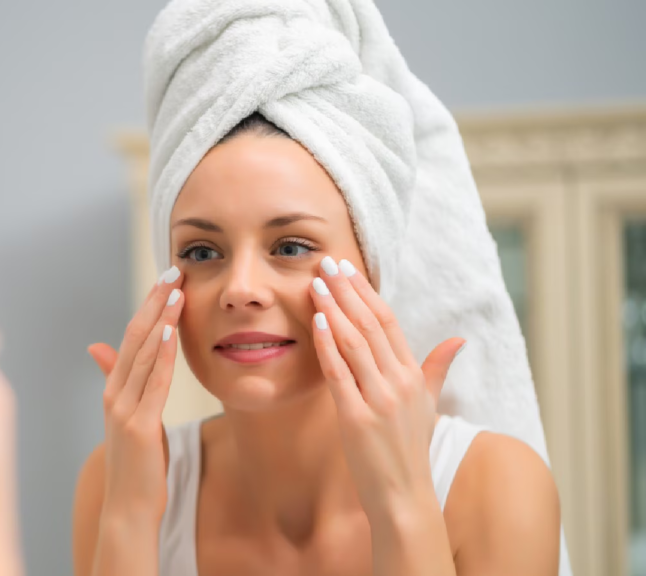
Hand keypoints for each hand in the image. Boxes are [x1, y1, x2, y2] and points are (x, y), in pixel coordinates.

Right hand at [87, 266, 184, 526]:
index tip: (166, 279)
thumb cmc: (134, 467)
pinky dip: (162, 355)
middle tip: (173, 270)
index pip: (131, 338)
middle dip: (154, 302)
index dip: (148, 306)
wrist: (127, 509)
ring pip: (143, 354)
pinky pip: (154, 383)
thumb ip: (116, 381)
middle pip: (134, 337)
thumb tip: (98, 348)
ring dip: (161, 319)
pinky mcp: (139, 426)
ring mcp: (124, 410)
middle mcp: (115, 394)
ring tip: (177, 290)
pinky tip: (172, 332)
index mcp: (114, 391)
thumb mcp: (126, 418)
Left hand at [308, 257, 463, 524]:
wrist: (403, 495)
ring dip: (334, 308)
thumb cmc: (411, 449)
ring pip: (355, 342)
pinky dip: (327, 344)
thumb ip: (437, 369)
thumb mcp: (428, 405)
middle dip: (348, 290)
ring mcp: (378, 399)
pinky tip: (316, 321)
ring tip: (317, 283)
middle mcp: (399, 382)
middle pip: (371, 325)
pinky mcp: (356, 418)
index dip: (367, 292)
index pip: (389, 322)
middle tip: (327, 263)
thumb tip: (458, 339)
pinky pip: (339, 373)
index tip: (348, 269)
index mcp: (414, 376)